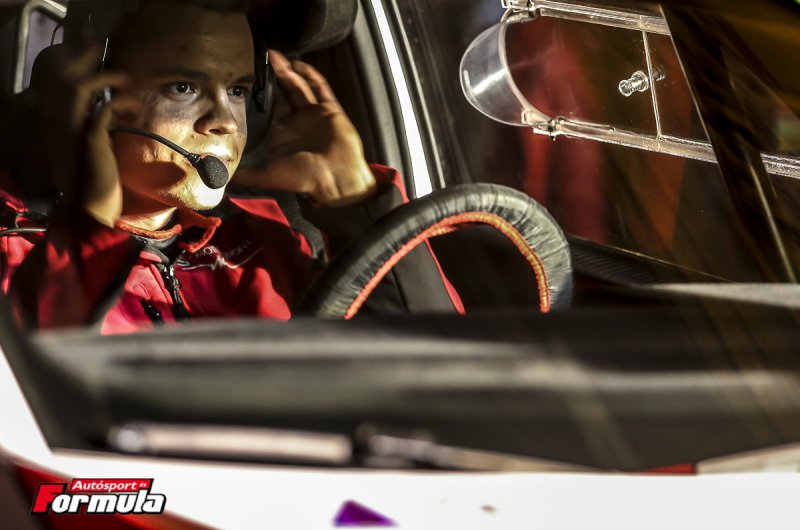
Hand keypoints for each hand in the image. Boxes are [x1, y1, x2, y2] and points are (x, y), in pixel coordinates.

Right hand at [29, 44, 137, 226]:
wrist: (95, 205)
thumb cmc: (100, 181)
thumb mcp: (100, 150)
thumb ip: (100, 132)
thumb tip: (112, 116)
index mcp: (62, 125)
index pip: (63, 87)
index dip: (79, 71)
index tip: (103, 70)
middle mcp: (63, 124)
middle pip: (67, 80)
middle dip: (87, 64)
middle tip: (113, 64)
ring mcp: (74, 129)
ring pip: (83, 87)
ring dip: (107, 77)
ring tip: (127, 80)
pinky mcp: (91, 137)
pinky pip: (105, 107)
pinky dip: (122, 102)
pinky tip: (134, 106)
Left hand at [233, 50, 375, 206]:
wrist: (336, 179)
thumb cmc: (304, 178)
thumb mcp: (268, 176)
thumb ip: (246, 174)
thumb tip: (219, 176)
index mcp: (283, 135)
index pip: (268, 110)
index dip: (259, 96)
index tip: (246, 81)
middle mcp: (298, 123)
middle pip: (283, 94)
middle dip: (273, 78)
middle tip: (260, 60)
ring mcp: (315, 115)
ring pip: (299, 87)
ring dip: (288, 72)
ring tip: (274, 56)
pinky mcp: (330, 110)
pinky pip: (320, 88)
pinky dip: (310, 76)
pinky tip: (298, 65)